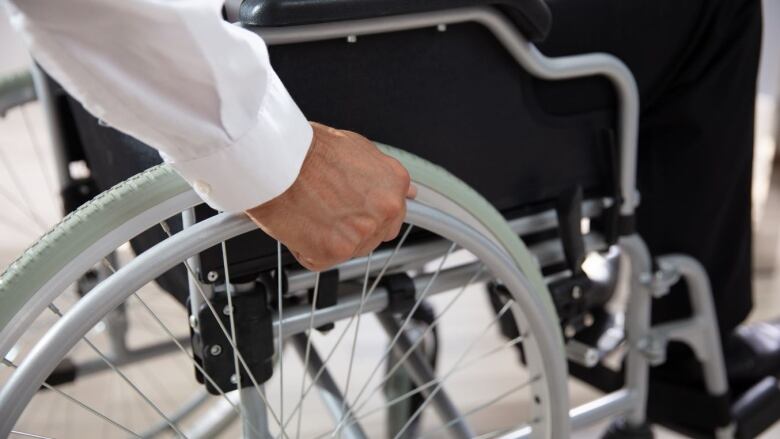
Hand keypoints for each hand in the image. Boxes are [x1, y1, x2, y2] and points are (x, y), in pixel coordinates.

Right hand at [245, 122, 415, 271]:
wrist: (278, 159)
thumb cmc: (308, 149)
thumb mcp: (359, 149)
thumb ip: (384, 177)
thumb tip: (408, 192)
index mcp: (394, 185)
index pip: (393, 215)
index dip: (366, 213)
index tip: (350, 210)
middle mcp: (385, 210)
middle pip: (373, 236)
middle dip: (351, 229)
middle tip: (325, 210)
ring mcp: (362, 234)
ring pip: (348, 250)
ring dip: (328, 238)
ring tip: (309, 211)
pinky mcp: (334, 253)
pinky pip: (319, 260)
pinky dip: (305, 248)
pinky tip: (298, 223)